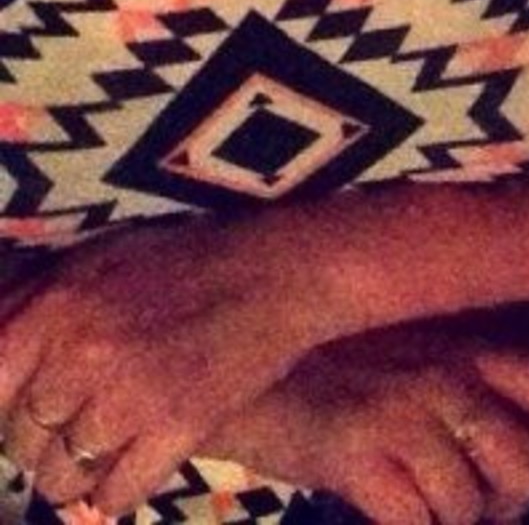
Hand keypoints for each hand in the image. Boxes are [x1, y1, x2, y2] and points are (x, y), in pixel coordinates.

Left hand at [0, 215, 316, 513]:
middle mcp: (83, 352)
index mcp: (59, 304)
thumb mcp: (99, 260)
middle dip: (40, 442)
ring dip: (76, 475)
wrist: (274, 272)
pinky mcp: (176, 428)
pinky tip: (134, 465)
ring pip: (61, 477)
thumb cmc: (184, 260)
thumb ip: (38, 301)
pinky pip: (114, 497)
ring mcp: (129, 394)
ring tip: (102, 452)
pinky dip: (116, 494)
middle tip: (72, 428)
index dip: (2, 409)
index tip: (23, 413)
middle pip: (21, 438)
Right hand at [209, 328, 528, 524]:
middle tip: (472, 512)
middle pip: (523, 465)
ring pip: (469, 507)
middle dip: (506, 508)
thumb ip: (474, 384)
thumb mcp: (414, 357)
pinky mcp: (357, 449)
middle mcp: (445, 369)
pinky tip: (380, 516)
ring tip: (413, 508)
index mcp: (467, 341)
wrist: (241, 369)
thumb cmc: (333, 370)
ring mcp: (402, 408)